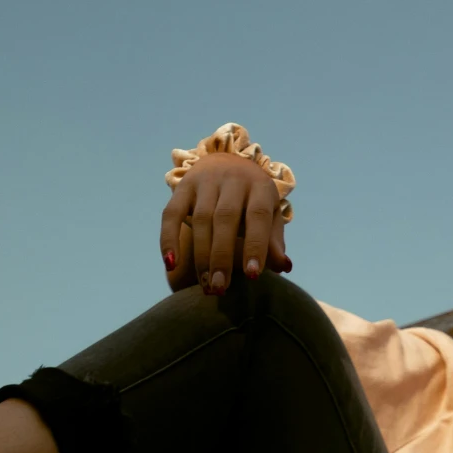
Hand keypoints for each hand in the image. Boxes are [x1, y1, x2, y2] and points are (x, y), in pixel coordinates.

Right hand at [159, 152, 292, 294]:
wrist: (227, 163)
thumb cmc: (253, 201)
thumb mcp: (270, 215)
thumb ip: (273, 241)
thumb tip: (283, 267)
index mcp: (260, 186)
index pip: (258, 216)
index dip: (255, 246)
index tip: (252, 276)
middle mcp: (232, 179)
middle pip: (225, 219)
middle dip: (222, 257)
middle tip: (220, 289)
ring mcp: (205, 181)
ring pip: (200, 219)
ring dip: (201, 256)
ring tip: (206, 286)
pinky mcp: (183, 186)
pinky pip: (171, 214)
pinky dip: (169, 239)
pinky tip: (171, 264)